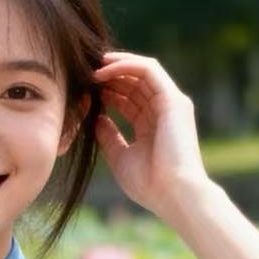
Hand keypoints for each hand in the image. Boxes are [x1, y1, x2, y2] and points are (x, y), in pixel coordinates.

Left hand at [91, 51, 211, 220]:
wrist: (174, 194)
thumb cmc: (150, 184)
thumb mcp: (120, 157)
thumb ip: (108, 136)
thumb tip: (95, 118)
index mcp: (151, 126)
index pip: (128, 99)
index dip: (106, 91)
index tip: (83, 90)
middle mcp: (163, 110)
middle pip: (134, 81)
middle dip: (109, 74)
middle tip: (84, 71)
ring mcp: (170, 103)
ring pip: (142, 70)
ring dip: (115, 64)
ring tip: (91, 66)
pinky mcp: (173, 99)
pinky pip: (148, 70)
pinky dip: (125, 65)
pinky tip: (103, 70)